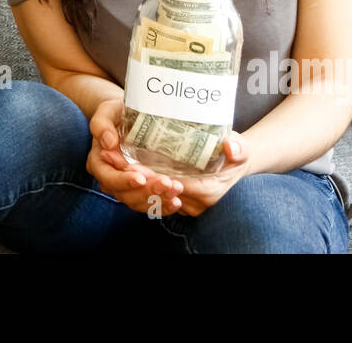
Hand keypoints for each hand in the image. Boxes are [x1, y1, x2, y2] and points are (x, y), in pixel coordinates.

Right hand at [86, 98, 185, 214]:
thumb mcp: (106, 112)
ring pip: (139, 202)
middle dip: (147, 192)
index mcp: (99, 162)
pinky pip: (150, 203)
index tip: (140, 178)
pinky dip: (163, 205)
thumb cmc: (115, 113)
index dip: (123, 181)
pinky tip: (176, 201)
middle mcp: (111, 178)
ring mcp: (127, 186)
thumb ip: (102, 124)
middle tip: (167, 183)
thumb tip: (108, 142)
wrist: (127, 116)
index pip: (108, 178)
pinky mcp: (141, 189)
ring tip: (176, 190)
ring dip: (158, 200)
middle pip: (125, 194)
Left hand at [98, 119, 250, 217]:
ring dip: (128, 179)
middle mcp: (192, 203)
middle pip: (156, 192)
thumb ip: (238, 148)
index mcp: (207, 192)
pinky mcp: (173, 198)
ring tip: (110, 157)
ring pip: (149, 196)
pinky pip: (149, 194)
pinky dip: (133, 182)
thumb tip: (231, 147)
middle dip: (133, 176)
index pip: (173, 187)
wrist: (233, 164)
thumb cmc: (236, 153)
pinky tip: (117, 165)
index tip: (132, 163)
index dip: (151, 176)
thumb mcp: (241, 148)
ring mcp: (182, 203)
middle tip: (113, 157)